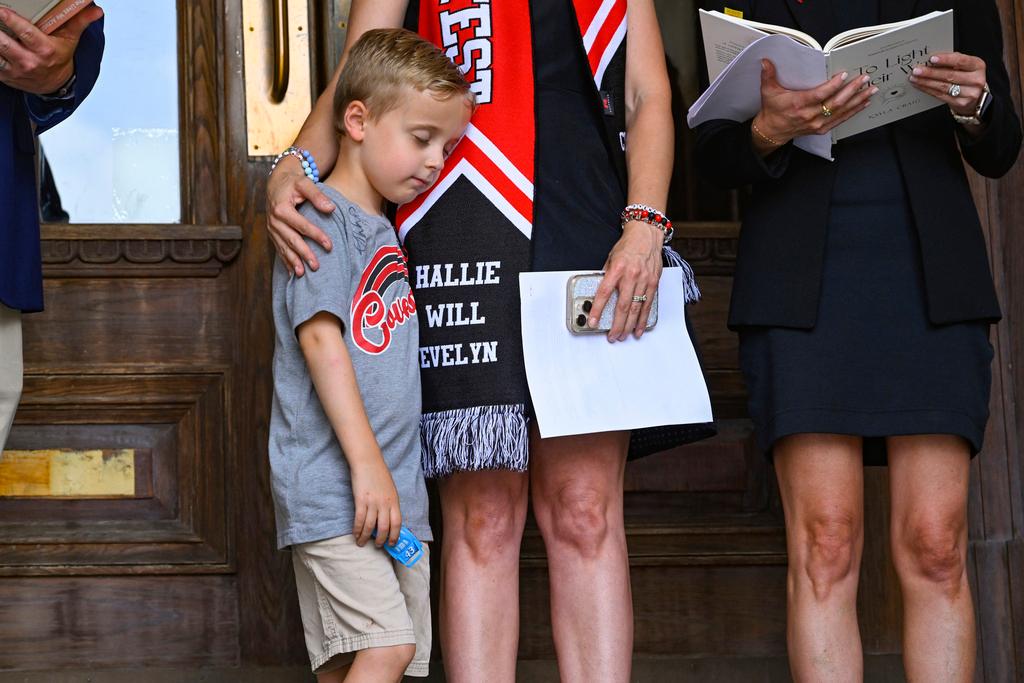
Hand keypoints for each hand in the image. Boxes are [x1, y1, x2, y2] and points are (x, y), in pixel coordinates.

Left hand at [0, 5, 102, 94]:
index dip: (11, 20)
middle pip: (3, 44)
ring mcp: (16, 70)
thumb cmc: (60, 57)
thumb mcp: (71, 39)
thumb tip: (96, 10)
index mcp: (45, 50)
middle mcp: (30, 62)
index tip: (2, 10)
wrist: (56, 85)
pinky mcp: (6, 76)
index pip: (25, 33)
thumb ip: (79, 21)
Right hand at [267, 155, 335, 275]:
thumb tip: (331, 208)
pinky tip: (292, 272)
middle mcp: (274, 220)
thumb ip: (318, 196)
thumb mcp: (305, 183)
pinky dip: (285, 260)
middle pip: (291, 240)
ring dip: (292, 261)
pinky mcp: (272, 233)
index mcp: (281, 208)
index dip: (316, 236)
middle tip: (316, 266)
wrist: (277, 182)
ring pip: (283, 247)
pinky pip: (278, 248)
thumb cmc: (293, 182)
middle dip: (304, 254)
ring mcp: (271, 228)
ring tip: (302, 274)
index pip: (302, 225)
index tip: (329, 246)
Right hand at [350, 456, 401, 547]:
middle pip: (384, 527)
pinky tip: (355, 534)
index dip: (395, 535)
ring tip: (362, 543)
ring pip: (370, 526)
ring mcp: (373, 502)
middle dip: (380, 540)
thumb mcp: (390, 489)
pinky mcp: (361, 500)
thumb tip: (387, 519)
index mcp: (394, 501)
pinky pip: (359, 519)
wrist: (368, 462)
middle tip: (377, 546)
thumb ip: (390, 503)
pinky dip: (357, 529)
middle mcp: (385, 503)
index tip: (392, 543)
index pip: (397, 523)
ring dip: (365, 537)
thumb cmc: (379, 474)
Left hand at [589, 220, 662, 341]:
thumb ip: (606, 276)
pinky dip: (642, 319)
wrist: (646, 234)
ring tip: (623, 336)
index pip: (604, 293)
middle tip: (612, 336)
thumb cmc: (628, 246)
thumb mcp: (610, 258)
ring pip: (636, 309)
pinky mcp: (654, 283)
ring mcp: (644, 280)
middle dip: (616, 325)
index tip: (593, 321)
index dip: (597, 309)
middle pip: (622, 306)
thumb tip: (599, 293)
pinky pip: (648, 305)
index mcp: (617, 269)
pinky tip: (638, 329)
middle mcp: (631, 276)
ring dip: (629, 326)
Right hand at [753, 59, 877, 150]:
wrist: (772, 131)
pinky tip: (864, 103)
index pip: (819, 95)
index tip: (843, 76)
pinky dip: (854, 111)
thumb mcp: (768, 92)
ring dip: (858, 100)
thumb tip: (765, 61)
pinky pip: (841, 120)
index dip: (832, 86)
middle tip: (864, 79)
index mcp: (798, 105)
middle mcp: (809, 116)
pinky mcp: (822, 129)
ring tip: (870, 90)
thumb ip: (768, 75)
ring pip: (842, 112)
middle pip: (835, 103)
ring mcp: (817, 124)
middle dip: (852, 90)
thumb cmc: (772, 111)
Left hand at [908, 52, 986, 116]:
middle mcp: (976, 79)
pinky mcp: (960, 103)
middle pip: (949, 75)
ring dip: (926, 82)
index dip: (945, 59)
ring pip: (943, 86)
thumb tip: (931, 58)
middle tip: (917, 70)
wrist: (975, 97)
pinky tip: (920, 85)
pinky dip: (927, 89)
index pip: (961, 61)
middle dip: (930, 72)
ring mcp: (969, 93)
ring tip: (914, 78)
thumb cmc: (967, 77)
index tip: (932, 59)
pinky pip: (940, 95)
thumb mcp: (965, 66)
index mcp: (978, 65)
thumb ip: (952, 61)